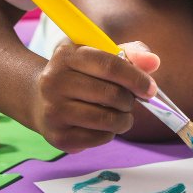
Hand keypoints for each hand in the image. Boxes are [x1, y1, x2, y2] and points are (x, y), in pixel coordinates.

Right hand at [28, 41, 159, 152]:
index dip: (136, 78)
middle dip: (129, 100)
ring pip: (107, 120)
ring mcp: (53, 110)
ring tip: (121, 115)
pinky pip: (99, 138)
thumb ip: (130, 54)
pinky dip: (110, 133)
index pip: (110, 65)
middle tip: (129, 101)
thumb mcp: (99, 55)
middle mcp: (54, 82)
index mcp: (67, 55)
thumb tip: (153, 62)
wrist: (39, 99)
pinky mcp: (57, 136)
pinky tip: (103, 125)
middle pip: (111, 94)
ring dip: (124, 119)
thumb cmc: (80, 74)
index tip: (150, 89)